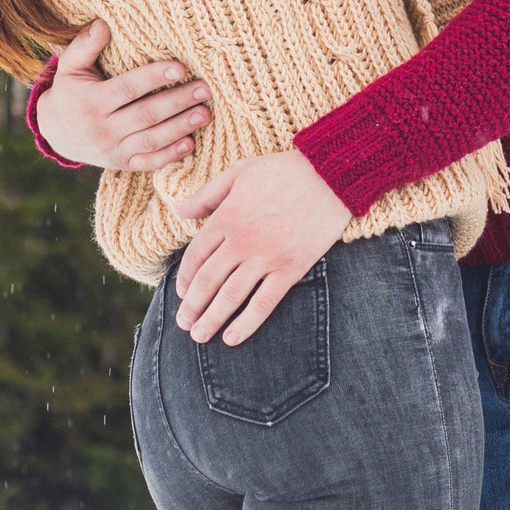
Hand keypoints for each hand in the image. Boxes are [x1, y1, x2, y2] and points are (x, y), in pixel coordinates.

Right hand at [37, 20, 211, 169]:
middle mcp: (103, 128)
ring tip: (204, 113)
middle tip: (204, 89)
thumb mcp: (69, 66)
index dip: (153, 78)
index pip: (128, 88)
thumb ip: (85, 45)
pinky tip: (190, 143)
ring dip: (180, 128)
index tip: (179, 67)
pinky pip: (148, 162)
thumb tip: (103, 23)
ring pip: (151, 140)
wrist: (55, 132)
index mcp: (92, 101)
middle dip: (177, 102)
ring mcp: (113, 150)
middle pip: (146, 115)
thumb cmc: (69, 91)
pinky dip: (170, 156)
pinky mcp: (122, 163)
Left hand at [171, 149, 352, 345]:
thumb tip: (178, 210)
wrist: (331, 175)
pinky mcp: (291, 269)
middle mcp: (241, 240)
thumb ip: (207, 194)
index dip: (184, 277)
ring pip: (230, 296)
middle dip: (192, 306)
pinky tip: (232, 338)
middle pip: (208, 280)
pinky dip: (246, 323)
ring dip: (211, 319)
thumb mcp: (239, 171)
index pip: (196, 255)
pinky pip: (264, 302)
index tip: (180, 293)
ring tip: (199, 337)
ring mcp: (266, 257)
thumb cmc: (284, 171)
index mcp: (226, 216)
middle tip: (183, 324)